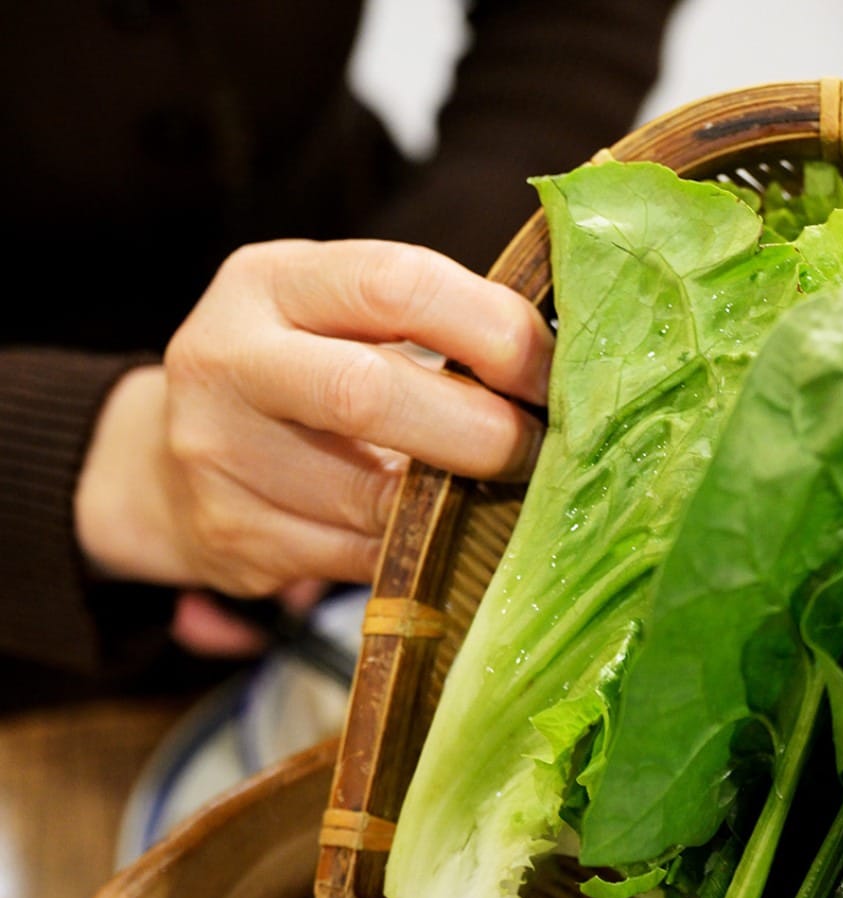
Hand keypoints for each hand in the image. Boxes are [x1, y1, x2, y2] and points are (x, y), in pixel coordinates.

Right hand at [75, 239, 552, 596]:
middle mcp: (229, 360)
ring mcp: (220, 456)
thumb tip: (563, 359)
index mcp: (268, 281)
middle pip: (368, 394)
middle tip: (536, 453)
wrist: (168, 466)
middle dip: (478, 432)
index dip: (490, 330)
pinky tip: (438, 537)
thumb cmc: (295, 379)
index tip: (547, 374)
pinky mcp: (234, 539)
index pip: (394, 283)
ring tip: (497, 496)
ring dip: (454, 506)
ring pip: (369, 499)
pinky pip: (357, 559)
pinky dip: (415, 552)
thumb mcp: (334, 319)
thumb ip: (424, 323)